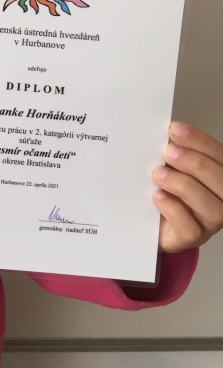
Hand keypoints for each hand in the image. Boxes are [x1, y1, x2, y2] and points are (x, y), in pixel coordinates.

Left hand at [153, 121, 222, 252]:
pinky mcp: (193, 238)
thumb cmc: (168, 185)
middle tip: (166, 152)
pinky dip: (173, 209)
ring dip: (182, 185)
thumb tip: (170, 132)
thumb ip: (177, 150)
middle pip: (221, 180)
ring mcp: (211, 221)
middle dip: (193, 162)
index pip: (220, 155)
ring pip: (211, 206)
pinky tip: (157, 196)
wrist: (152, 219)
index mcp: (220, 174)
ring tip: (157, 174)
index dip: (199, 141)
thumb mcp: (173, 164)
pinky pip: (190, 227)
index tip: (174, 129)